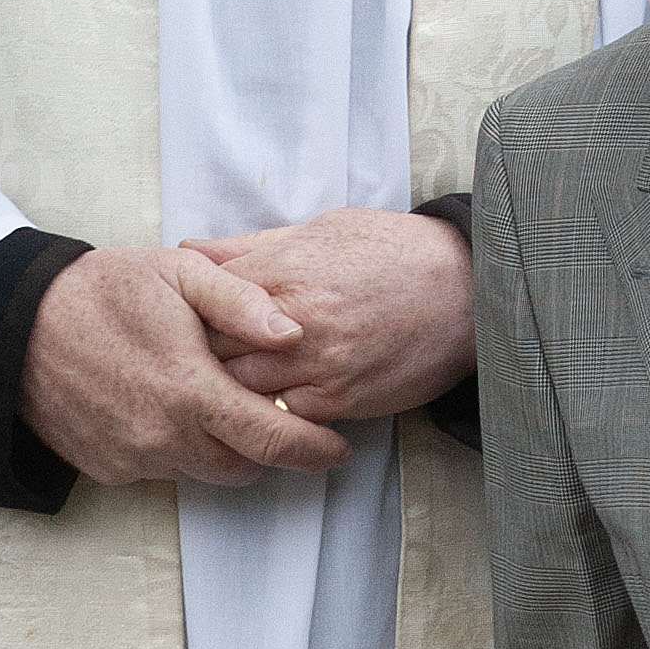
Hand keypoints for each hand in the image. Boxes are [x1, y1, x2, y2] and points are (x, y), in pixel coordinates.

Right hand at [19, 243, 352, 491]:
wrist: (15, 325)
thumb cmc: (104, 289)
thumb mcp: (180, 273)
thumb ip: (243, 302)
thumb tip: (295, 334)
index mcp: (191, 390)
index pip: (275, 439)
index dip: (316, 448)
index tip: (338, 447)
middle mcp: (164, 437)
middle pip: (246, 467)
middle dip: (269, 446)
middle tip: (273, 413)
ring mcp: (134, 458)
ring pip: (206, 474)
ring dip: (222, 448)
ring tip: (215, 403)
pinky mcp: (108, 468)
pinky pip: (163, 471)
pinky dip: (177, 448)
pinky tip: (163, 406)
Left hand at [182, 208, 477, 427]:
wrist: (468, 292)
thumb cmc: (393, 252)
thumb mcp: (320, 230)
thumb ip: (249, 246)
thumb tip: (188, 250)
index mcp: (284, 270)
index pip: (203, 300)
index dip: (187, 314)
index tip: (180, 321)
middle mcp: (296, 321)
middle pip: (213, 350)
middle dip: (198, 355)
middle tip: (188, 360)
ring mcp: (319, 365)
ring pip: (241, 391)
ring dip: (228, 391)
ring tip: (220, 387)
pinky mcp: (341, 402)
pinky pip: (283, 418)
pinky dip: (268, 413)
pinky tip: (265, 404)